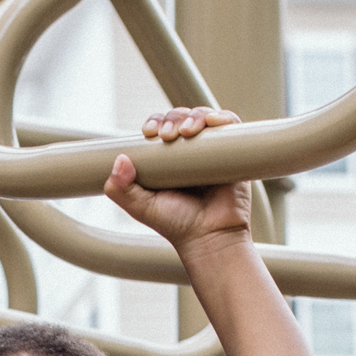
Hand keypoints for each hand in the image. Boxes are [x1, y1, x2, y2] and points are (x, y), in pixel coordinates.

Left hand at [105, 107, 253, 256]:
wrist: (212, 238)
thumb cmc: (180, 226)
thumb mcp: (142, 208)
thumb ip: (122, 190)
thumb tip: (119, 160)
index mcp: (168, 159)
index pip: (160, 128)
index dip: (155, 122)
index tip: (149, 132)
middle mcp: (190, 151)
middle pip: (181, 118)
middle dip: (172, 118)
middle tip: (167, 135)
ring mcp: (213, 150)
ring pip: (204, 117)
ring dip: (194, 116)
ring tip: (187, 131)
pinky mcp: (236, 152)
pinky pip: (232, 126)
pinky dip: (223, 118)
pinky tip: (213, 122)